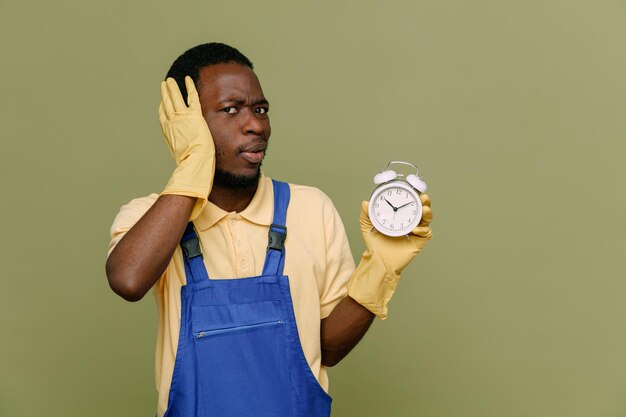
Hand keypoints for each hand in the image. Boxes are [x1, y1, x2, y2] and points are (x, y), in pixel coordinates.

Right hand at [160, 76, 215, 220]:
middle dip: (165, 95)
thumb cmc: (190, 169)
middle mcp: (172, 125)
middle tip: (164, 84)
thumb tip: (183, 168)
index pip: (163, 118)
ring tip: (171, 80)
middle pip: (166, 105)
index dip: (163, 108)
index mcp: (169, 134)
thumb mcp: (182, 160)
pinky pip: (191, 97)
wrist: (195, 166)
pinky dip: (189, 87)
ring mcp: (181, 119)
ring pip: (175, 98)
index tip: (163, 102)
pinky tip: (188, 79)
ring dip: (172, 88)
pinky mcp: (193, 116)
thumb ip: (181, 158)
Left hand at [360, 193, 431, 270]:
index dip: (413, 195)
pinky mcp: (418, 242)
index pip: (409, 202)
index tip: (414, 189)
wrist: (378, 260)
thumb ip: (366, 214)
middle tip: (424, 197)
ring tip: (424, 209)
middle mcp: (409, 221)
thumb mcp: (368, 226)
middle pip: (421, 208)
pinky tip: (415, 229)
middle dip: (425, 201)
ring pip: (427, 219)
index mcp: (399, 215)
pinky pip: (426, 233)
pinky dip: (423, 230)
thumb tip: (365, 202)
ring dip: (427, 213)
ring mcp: (415, 231)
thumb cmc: (374, 244)